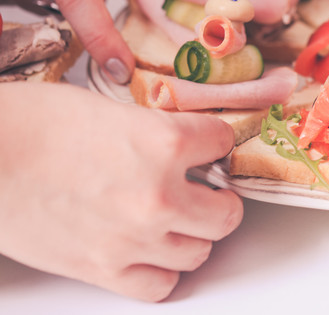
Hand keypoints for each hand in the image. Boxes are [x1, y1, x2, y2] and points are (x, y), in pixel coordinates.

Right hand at [0, 82, 242, 300]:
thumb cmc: (34, 124)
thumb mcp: (112, 112)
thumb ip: (156, 134)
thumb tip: (181, 148)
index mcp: (165, 142)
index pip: (222, 143)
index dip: (215, 141)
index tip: (209, 145)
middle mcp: (159, 194)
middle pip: (226, 213)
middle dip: (220, 199)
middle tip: (207, 191)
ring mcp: (134, 238)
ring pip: (200, 252)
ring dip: (193, 234)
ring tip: (178, 221)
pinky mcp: (103, 269)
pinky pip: (159, 286)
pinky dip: (162, 270)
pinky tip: (152, 251)